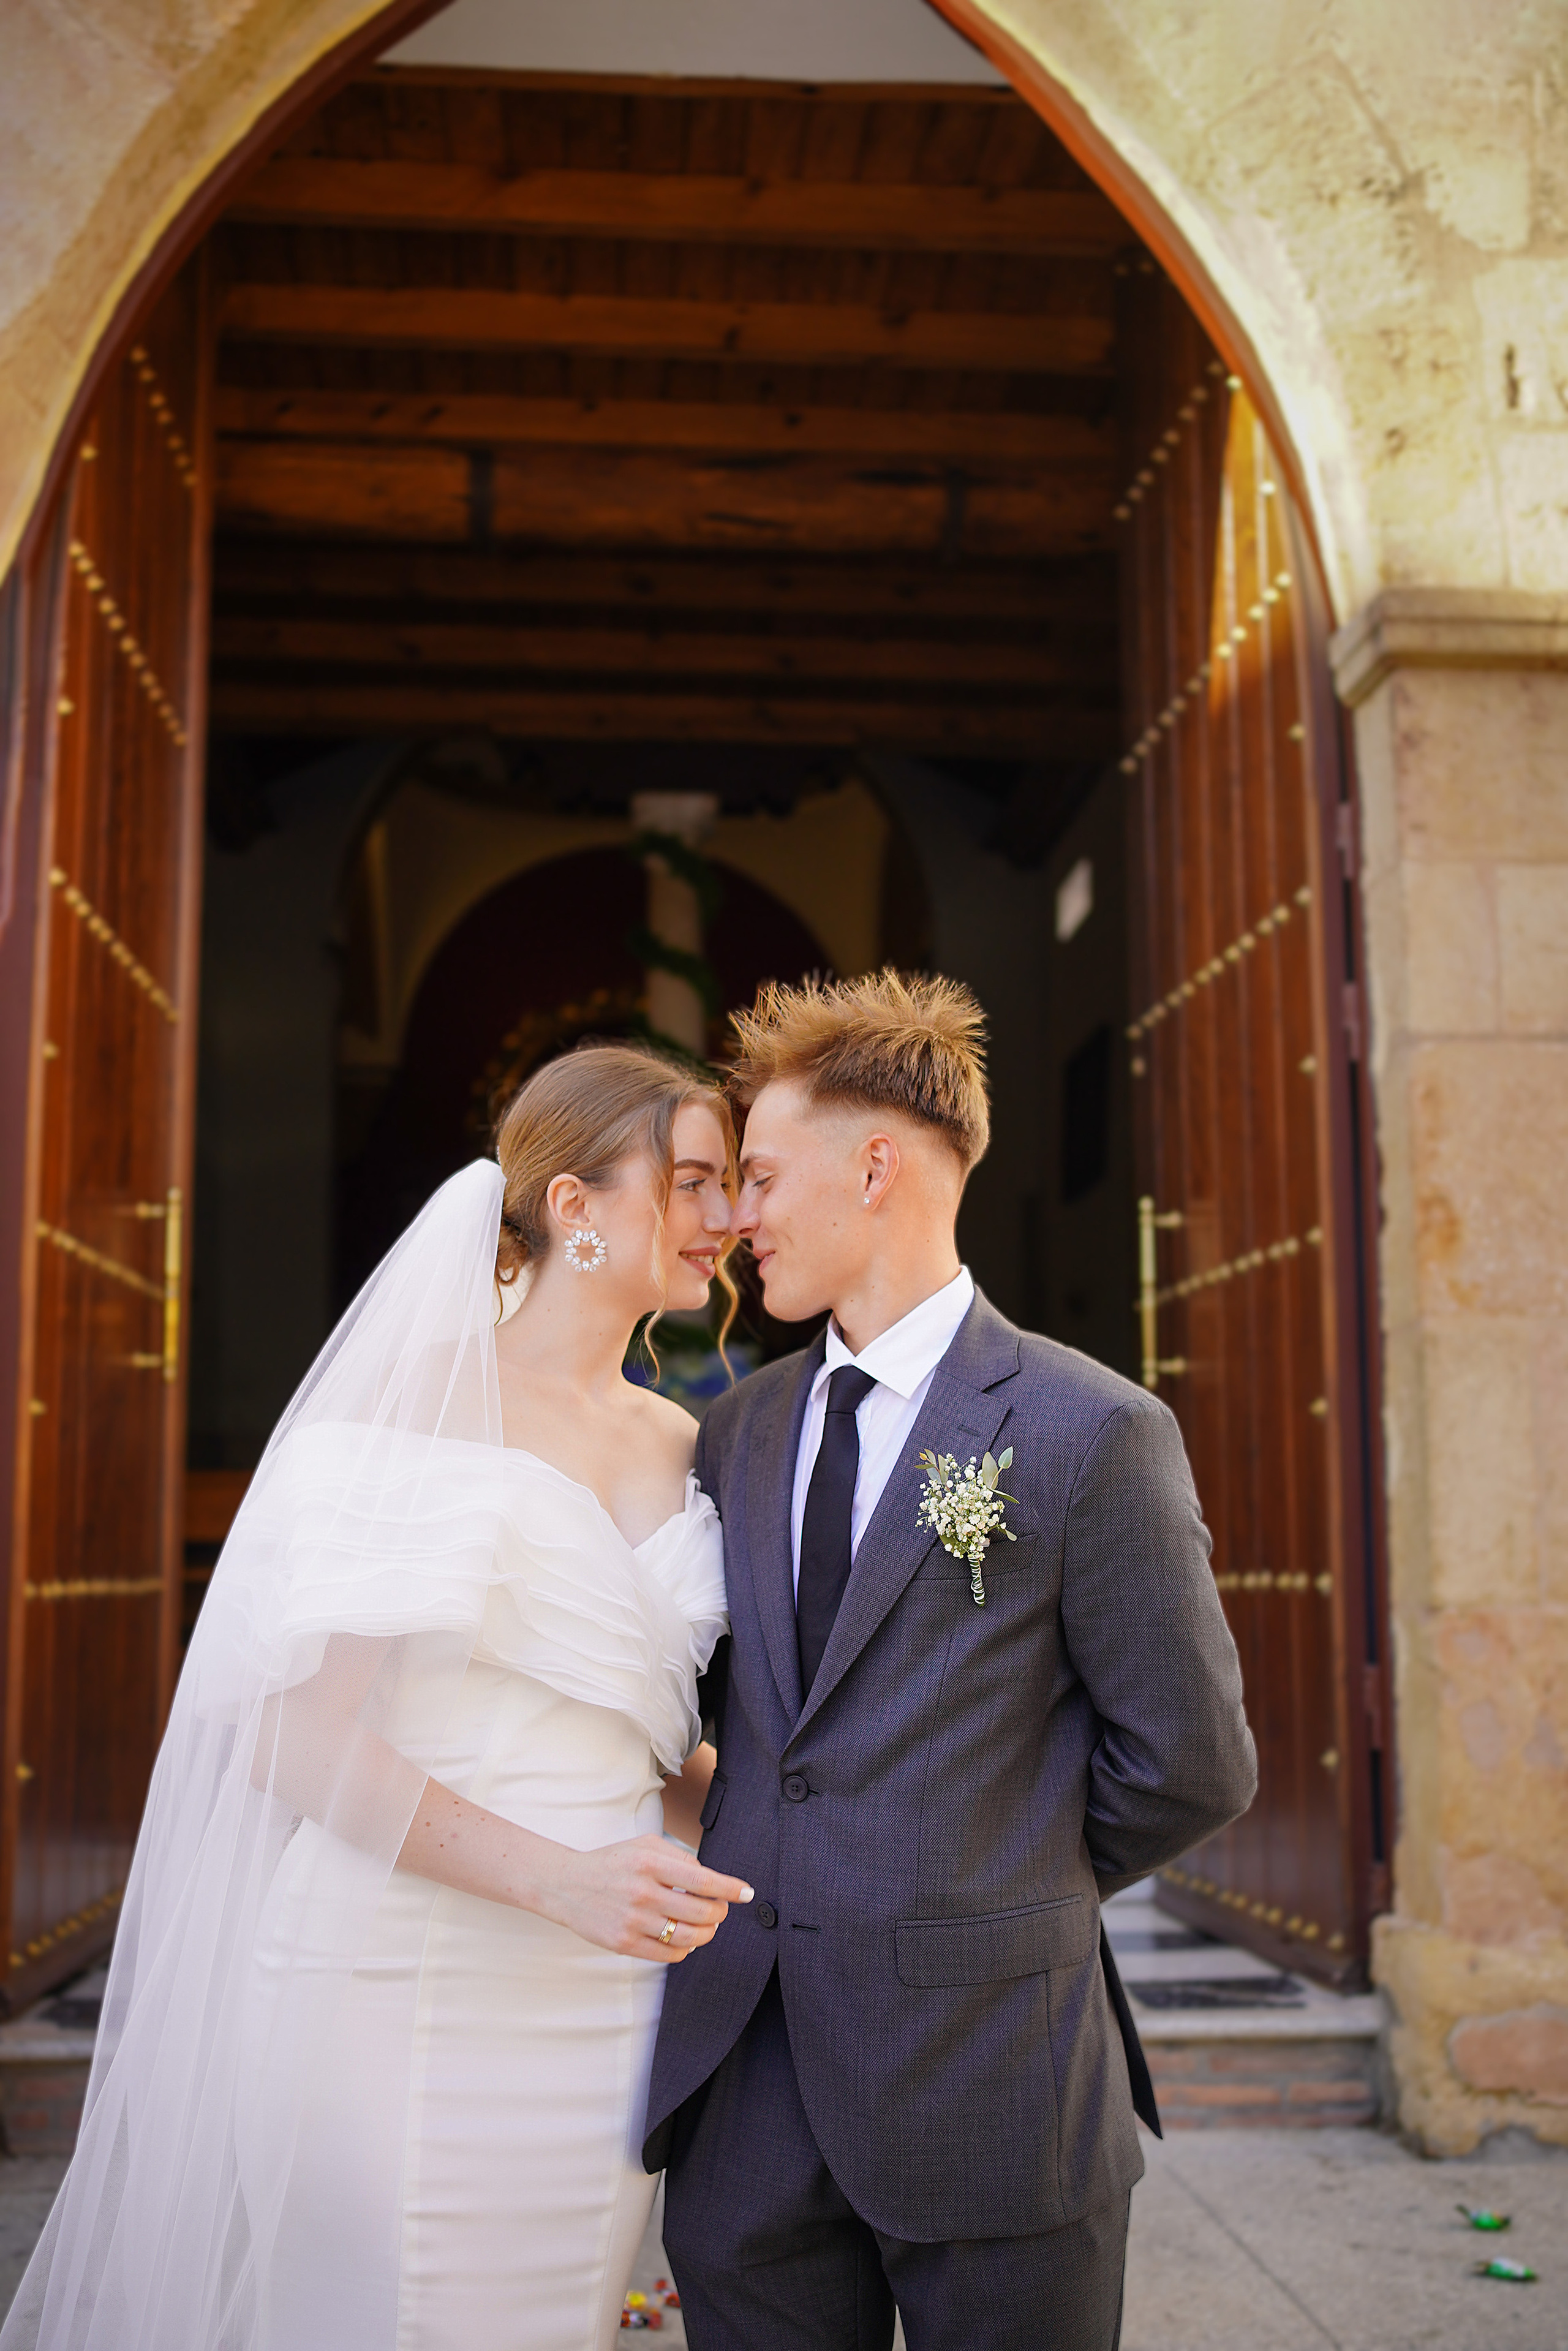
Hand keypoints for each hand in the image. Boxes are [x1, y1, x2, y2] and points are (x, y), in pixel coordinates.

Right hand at [546, 1835, 752, 1963]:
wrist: (567, 1885)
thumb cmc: (612, 1862)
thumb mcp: (645, 1845)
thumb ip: (679, 1858)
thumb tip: (711, 1878)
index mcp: (651, 1862)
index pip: (703, 1879)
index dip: (730, 1888)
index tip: (747, 1892)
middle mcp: (643, 1892)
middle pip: (701, 1912)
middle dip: (720, 1913)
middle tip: (721, 1910)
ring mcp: (633, 1920)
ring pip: (689, 1937)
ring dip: (706, 1933)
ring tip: (707, 1926)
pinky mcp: (624, 1943)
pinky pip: (669, 1954)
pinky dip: (684, 1948)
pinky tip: (684, 1938)